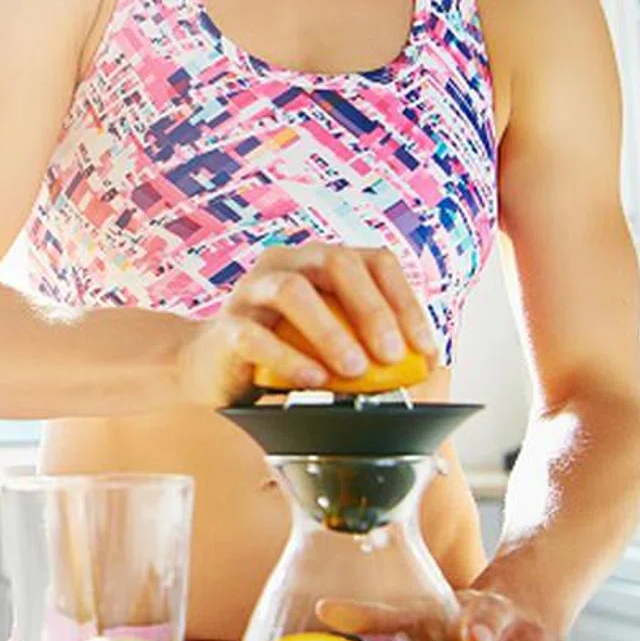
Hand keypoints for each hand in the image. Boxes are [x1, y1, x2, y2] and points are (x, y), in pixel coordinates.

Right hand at [181, 243, 440, 405]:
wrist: (210, 369)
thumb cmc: (282, 353)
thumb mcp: (333, 341)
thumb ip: (370, 343)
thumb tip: (428, 367)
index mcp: (318, 261)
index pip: (374, 261)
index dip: (406, 302)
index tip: (424, 348)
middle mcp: (285, 264)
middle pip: (335, 262)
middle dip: (371, 309)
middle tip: (393, 355)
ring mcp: (250, 292)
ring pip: (291, 291)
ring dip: (329, 331)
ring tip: (354, 369)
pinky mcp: (225, 327)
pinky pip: (254, 335)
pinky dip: (288, 359)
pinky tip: (313, 379)